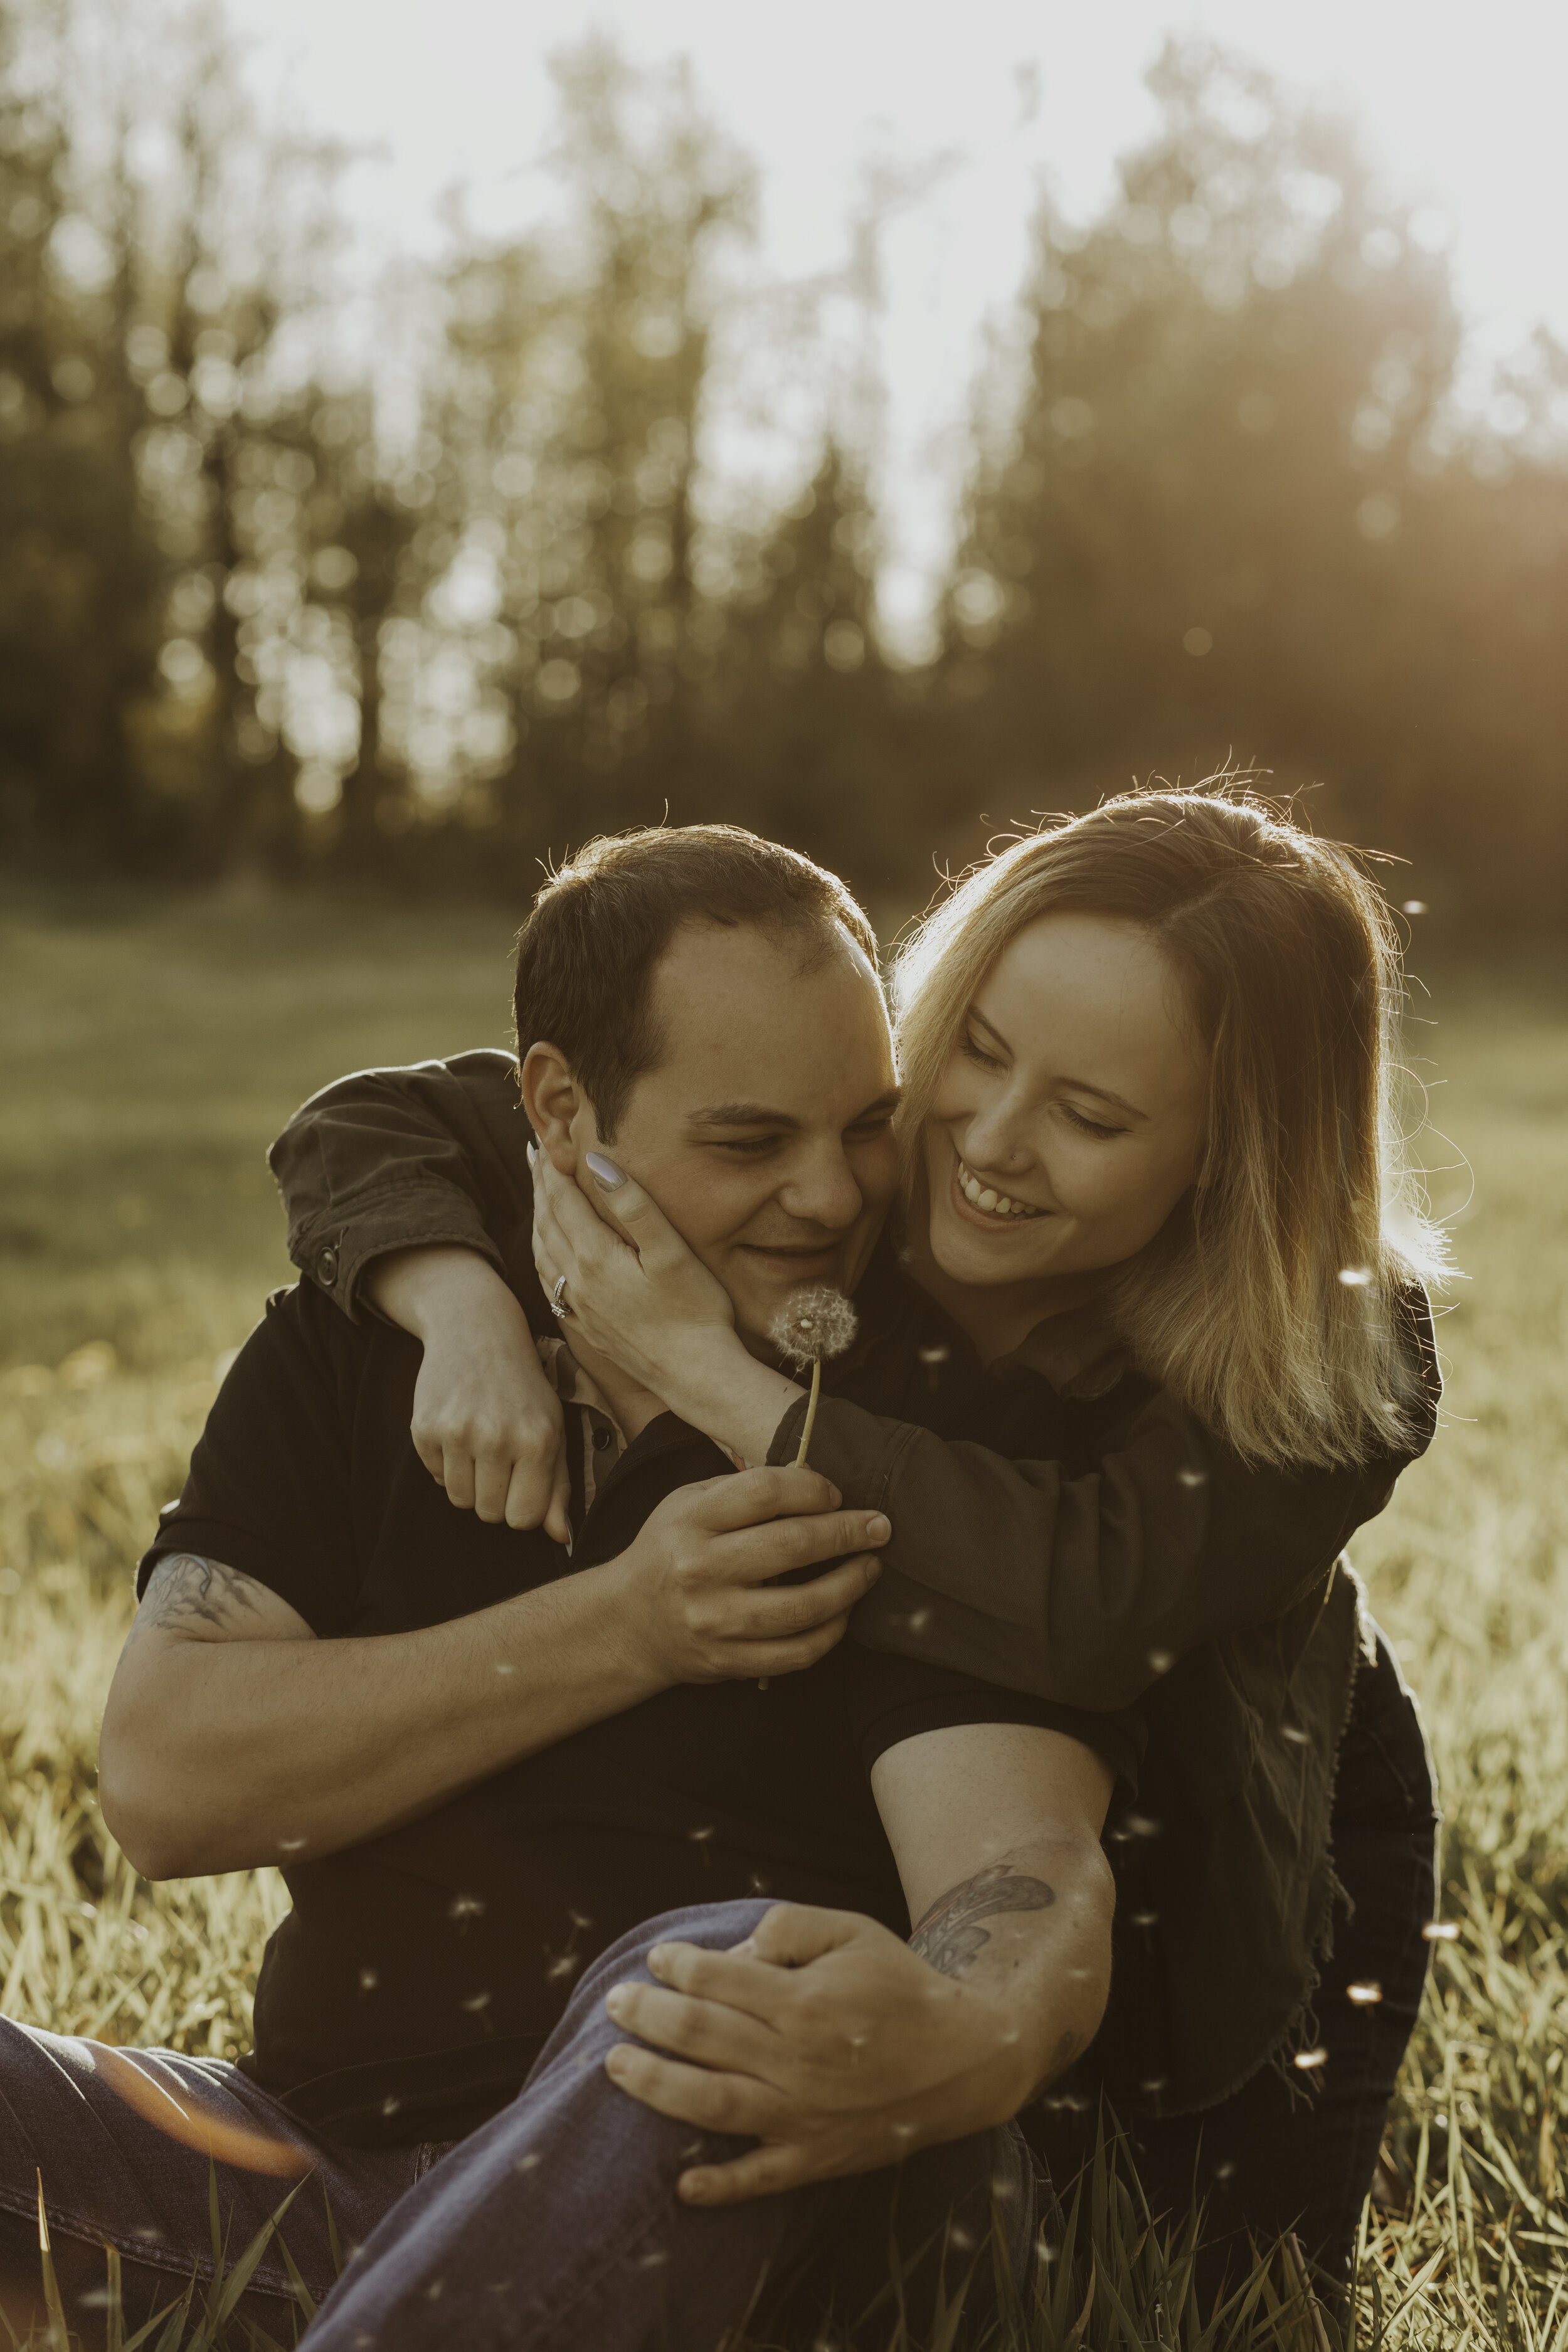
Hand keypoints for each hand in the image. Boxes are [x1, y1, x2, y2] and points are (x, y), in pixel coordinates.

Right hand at [368, 1247, 572, 1542]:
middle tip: (499, 1460)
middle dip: (494, 1495)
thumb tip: (561, 1538)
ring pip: (460, 1500)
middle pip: (489, 1514)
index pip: (524, 1518)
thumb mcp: (552, 1427)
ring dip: (469, 1482)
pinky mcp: (424, 1428)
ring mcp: (457, 1433)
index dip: (521, 1507)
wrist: (475, 1329)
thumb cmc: (523, 1385)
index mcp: (538, 1440)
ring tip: (479, 1444)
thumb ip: (557, 1486)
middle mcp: (498, 1438)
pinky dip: (446, 1464)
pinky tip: (458, 1430)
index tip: (521, 1483)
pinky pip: (435, 1478)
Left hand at [531, 1146, 746, 1390]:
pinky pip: (549, 1282)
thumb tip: (597, 1163)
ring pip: (542, 1252)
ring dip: (537, 1217)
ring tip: (537, 1193)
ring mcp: (579, 1307)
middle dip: (540, 1185)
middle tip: (534, 1153)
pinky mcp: (587, 1326)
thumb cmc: (695, 1312)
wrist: (695, 1376)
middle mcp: (577, 1281)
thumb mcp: (672, 1252)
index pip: (563, 1200)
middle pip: (546, 1222)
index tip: (546, 1138)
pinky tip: (547, 1252)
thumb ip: (634, 1206)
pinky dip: (542, 1255)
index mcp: (596, 1257)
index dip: (553, 1168)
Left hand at [602, 1903, 1029, 2202]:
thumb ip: (791, 1927)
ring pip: (711, 2104)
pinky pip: (761, 2178)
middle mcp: (797, 2060)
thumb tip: (739, 1948)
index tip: (657, 1959)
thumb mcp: (853, 1931)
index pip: (717, 1979)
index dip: (677, 1966)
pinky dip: (720, 2186)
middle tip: (616, 2004)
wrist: (965, 2059)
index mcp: (805, 2001)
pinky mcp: (817, 2158)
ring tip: (615, 2067)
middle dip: (648, 2017)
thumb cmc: (901, 1986)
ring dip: (656, 2086)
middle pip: (701, 2036)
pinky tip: (681, 2186)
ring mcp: (804, 2115)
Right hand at [611, 1466, 889, 1685]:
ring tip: (870, 1568)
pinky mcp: (728, 1661)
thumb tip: (815, 1481)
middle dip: (848, 1533)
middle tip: (880, 1527)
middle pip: (793, 1545)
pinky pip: (797, 1652)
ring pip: (803, 1607)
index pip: (766, 1491)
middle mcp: (700, 1569)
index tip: (836, 1495)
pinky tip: (844, 1612)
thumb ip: (744, 1489)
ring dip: (850, 1585)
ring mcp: (714, 1621)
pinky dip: (832, 1632)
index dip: (814, 1489)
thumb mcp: (689, 1502)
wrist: (627, 1623)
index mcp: (691, 1520)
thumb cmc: (670, 1550)